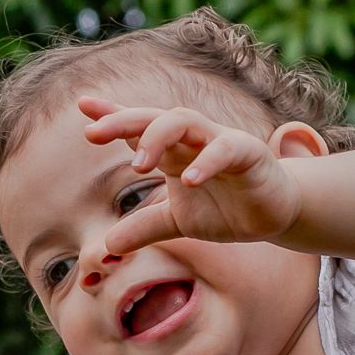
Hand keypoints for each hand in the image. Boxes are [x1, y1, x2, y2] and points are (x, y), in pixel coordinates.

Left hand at [80, 98, 303, 254]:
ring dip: (159, 137)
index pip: (138, 127)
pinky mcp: (249, 154)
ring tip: (138, 164)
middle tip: (94, 134)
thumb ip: (143, 228)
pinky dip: (206, 162)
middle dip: (123, 121)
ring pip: (186, 121)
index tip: (83, 106)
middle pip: (154, 117)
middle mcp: (192, 140)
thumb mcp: (176, 222)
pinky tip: (189, 179)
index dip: (112, 115)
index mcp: (171, 151)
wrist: (272, 214)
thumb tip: (107, 247)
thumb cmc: (224, 208)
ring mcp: (220, 142)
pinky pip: (226, 149)